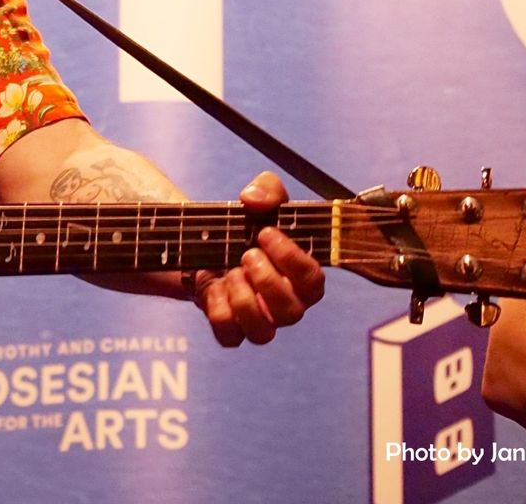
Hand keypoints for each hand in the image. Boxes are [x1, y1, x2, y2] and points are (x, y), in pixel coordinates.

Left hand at [194, 171, 325, 346]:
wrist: (212, 245)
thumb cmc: (249, 226)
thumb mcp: (262, 199)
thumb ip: (267, 190)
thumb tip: (253, 200)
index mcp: (302, 278)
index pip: (313, 281)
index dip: (291, 258)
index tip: (266, 233)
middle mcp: (286, 305)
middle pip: (290, 312)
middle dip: (266, 280)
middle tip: (247, 253)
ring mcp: (260, 321)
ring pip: (262, 333)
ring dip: (243, 299)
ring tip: (231, 271)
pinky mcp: (231, 329)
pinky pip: (229, 336)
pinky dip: (218, 311)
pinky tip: (214, 286)